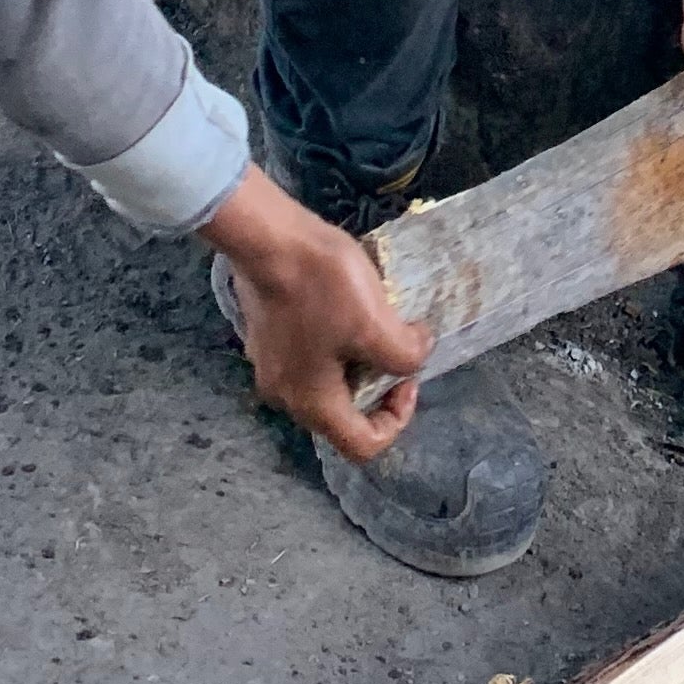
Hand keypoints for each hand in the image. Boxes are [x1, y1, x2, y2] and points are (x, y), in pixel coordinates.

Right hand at [200, 166, 430, 464]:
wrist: (267, 238)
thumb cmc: (321, 286)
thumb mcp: (376, 324)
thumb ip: (405, 354)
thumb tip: (417, 354)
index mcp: (313, 406)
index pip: (364, 445)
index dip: (398, 418)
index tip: (408, 375)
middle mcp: (286, 397)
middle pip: (345, 414)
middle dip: (380, 384)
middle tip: (395, 343)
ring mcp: (271, 366)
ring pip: (329, 381)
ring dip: (360, 359)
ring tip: (374, 319)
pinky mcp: (266, 336)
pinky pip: (311, 355)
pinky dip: (337, 341)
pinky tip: (346, 303)